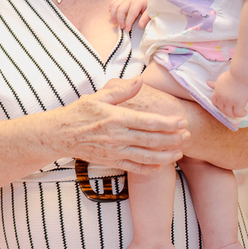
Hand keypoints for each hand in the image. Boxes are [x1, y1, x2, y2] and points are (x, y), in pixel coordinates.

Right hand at [58, 76, 189, 172]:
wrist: (59, 134)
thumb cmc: (78, 113)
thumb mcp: (98, 96)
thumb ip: (121, 91)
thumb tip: (139, 80)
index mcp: (117, 117)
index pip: (149, 122)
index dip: (168, 123)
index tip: (182, 122)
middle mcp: (118, 136)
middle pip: (152, 140)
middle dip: (173, 139)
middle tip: (187, 136)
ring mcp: (114, 151)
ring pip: (146, 156)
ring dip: (165, 156)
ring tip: (179, 152)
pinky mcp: (110, 161)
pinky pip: (133, 167)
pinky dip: (148, 168)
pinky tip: (160, 166)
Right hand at [109, 0, 149, 30]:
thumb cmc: (151, 1)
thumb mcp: (151, 9)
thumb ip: (146, 18)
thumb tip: (140, 26)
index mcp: (137, 2)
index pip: (131, 14)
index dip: (128, 23)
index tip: (127, 30)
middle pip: (121, 10)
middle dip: (120, 19)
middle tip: (121, 27)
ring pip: (115, 5)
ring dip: (113, 14)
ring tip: (114, 21)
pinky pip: (115, 0)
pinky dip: (111, 5)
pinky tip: (109, 10)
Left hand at [209, 70, 247, 119]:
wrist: (241, 74)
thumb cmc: (232, 75)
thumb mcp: (221, 79)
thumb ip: (215, 84)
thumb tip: (208, 82)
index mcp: (217, 93)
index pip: (214, 103)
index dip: (219, 105)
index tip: (224, 105)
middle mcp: (222, 99)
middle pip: (222, 109)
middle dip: (227, 111)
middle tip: (233, 109)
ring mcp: (230, 102)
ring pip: (229, 114)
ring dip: (233, 115)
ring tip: (238, 112)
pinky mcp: (239, 104)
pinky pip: (238, 113)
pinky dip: (241, 114)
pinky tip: (244, 112)